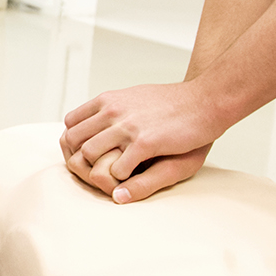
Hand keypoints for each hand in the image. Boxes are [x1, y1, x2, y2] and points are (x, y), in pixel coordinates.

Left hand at [60, 80, 225, 202]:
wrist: (205, 100)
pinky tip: (132, 177)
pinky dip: (120, 178)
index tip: (87, 155)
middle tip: (95, 171)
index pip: (70, 124)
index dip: (75, 143)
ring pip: (90, 155)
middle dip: (80, 160)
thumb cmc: (173, 102)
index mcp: (108, 100)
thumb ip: (111, 107)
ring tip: (111, 176)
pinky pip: (117, 169)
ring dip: (97, 169)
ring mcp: (127, 127)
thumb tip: (94, 119)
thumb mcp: (134, 96)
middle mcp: (112, 111)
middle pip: (73, 141)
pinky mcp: (145, 143)